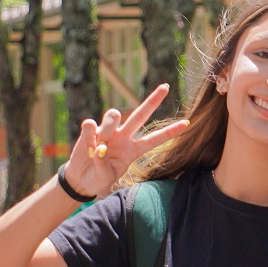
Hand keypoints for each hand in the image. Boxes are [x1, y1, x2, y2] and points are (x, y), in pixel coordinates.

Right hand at [63, 83, 189, 197]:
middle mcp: (122, 137)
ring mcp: (107, 131)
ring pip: (113, 115)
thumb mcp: (105, 178)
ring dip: (108, 126)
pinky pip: (91, 124)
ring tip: (99, 144)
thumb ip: (104, 165)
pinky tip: (87, 146)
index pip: (154, 139)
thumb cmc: (97, 179)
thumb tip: (100, 147)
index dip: (170, 132)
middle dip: (153, 101)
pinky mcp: (90, 130)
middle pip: (140, 115)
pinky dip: (89, 135)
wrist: (80, 179)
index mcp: (132, 150)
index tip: (187, 123)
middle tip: (166, 87)